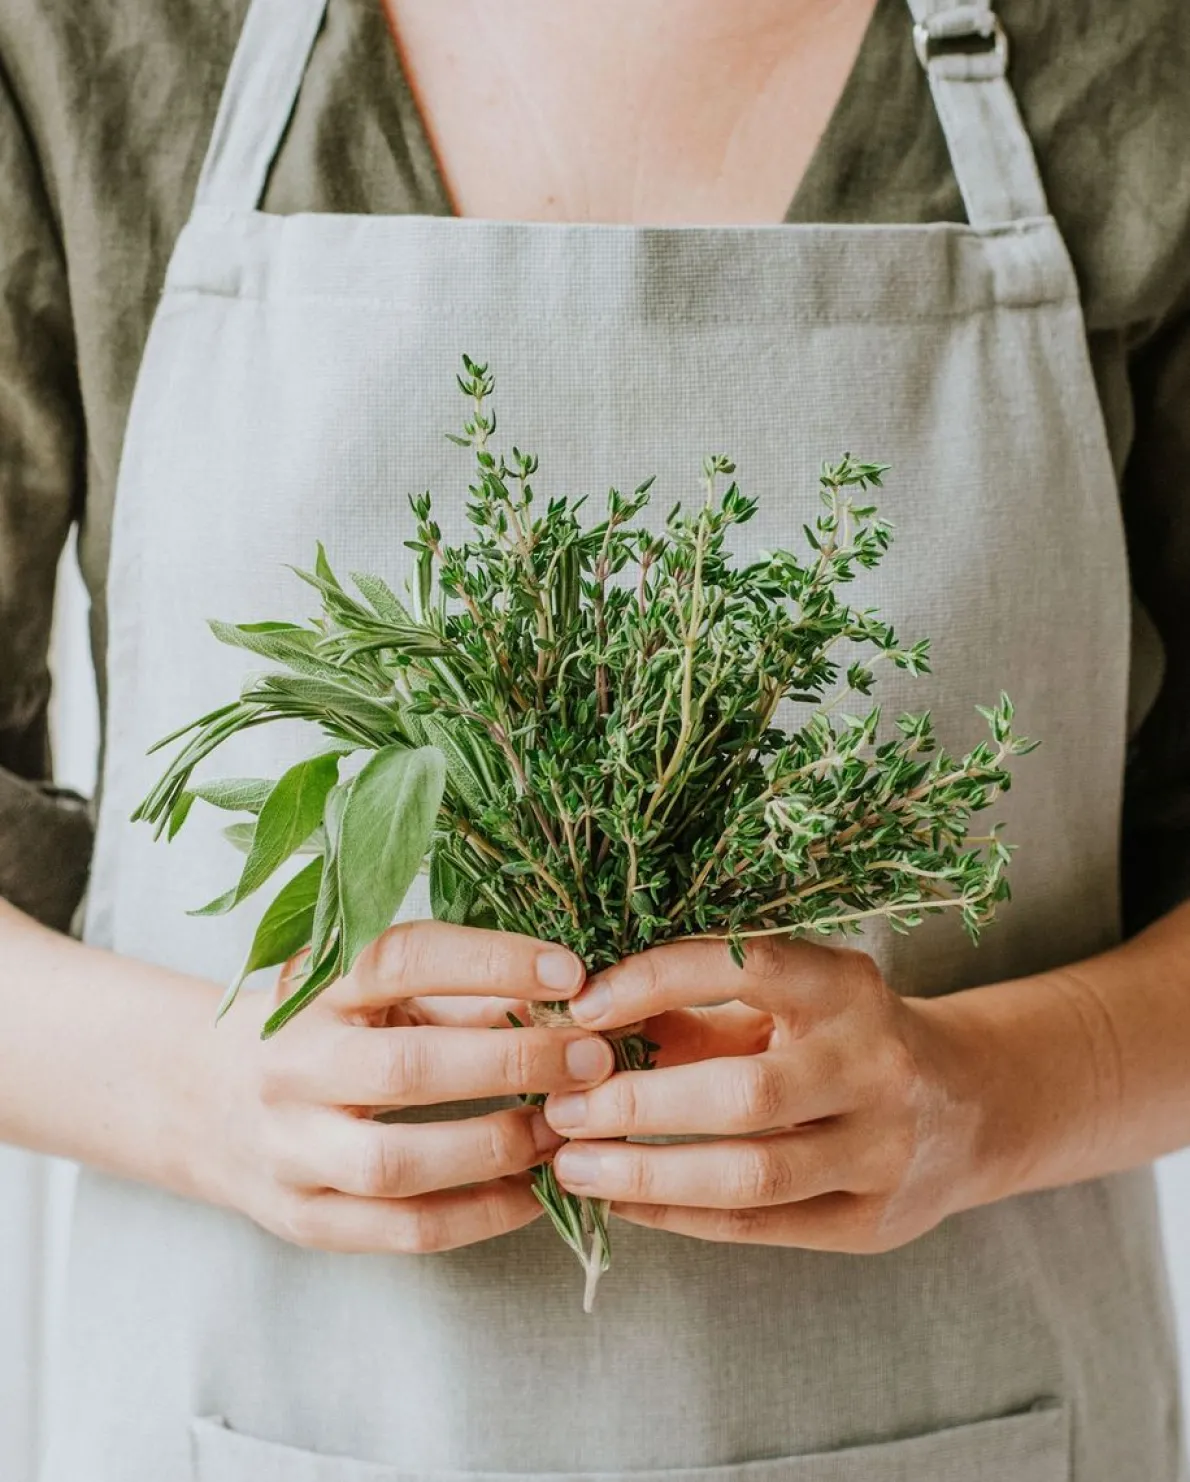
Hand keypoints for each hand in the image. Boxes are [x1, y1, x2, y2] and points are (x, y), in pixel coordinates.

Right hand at [201, 921, 615, 1254]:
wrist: (204, 1100)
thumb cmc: (323, 1033)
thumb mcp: (372, 995)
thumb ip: (459, 997)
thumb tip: (568, 998)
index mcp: (315, 990)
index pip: (401, 960)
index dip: (490, 962)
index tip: (571, 971)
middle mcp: (293, 1065)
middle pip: (406, 1069)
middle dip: (513, 1063)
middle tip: (592, 1059)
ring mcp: (290, 1149)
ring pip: (399, 1162)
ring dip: (498, 1146)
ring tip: (564, 1129)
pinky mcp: (304, 1219)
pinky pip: (404, 1230)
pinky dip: (481, 1215)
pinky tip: (535, 1192)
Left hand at [542, 935, 983, 1252]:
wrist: (972, 1106)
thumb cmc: (842, 1038)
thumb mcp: (787, 1003)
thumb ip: (692, 1010)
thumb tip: (572, 1020)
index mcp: (848, 987)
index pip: (746, 968)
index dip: (656, 981)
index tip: (580, 1004)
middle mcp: (875, 1064)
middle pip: (745, 1094)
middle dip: (638, 1104)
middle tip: (561, 1106)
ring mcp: (883, 1150)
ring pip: (752, 1175)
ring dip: (647, 1175)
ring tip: (572, 1165)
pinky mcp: (872, 1223)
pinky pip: (758, 1227)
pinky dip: (679, 1216)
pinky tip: (623, 1203)